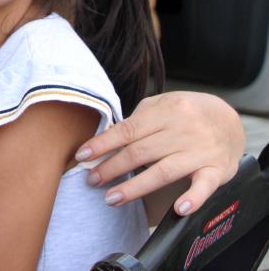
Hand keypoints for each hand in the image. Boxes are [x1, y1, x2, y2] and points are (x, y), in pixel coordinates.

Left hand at [75, 91, 243, 214]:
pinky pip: (205, 185)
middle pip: (140, 152)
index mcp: (166, 112)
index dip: (102, 144)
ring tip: (112, 198)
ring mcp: (200, 151)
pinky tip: (179, 208)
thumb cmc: (186, 113)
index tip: (81, 156)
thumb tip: (106, 138)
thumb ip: (138, 120)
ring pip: (164, 171)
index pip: (127, 130)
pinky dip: (193, 197)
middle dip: (112, 168)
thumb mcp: (162, 105)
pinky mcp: (217, 170)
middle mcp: (183, 130)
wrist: (231, 120)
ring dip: (136, 187)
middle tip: (91, 180)